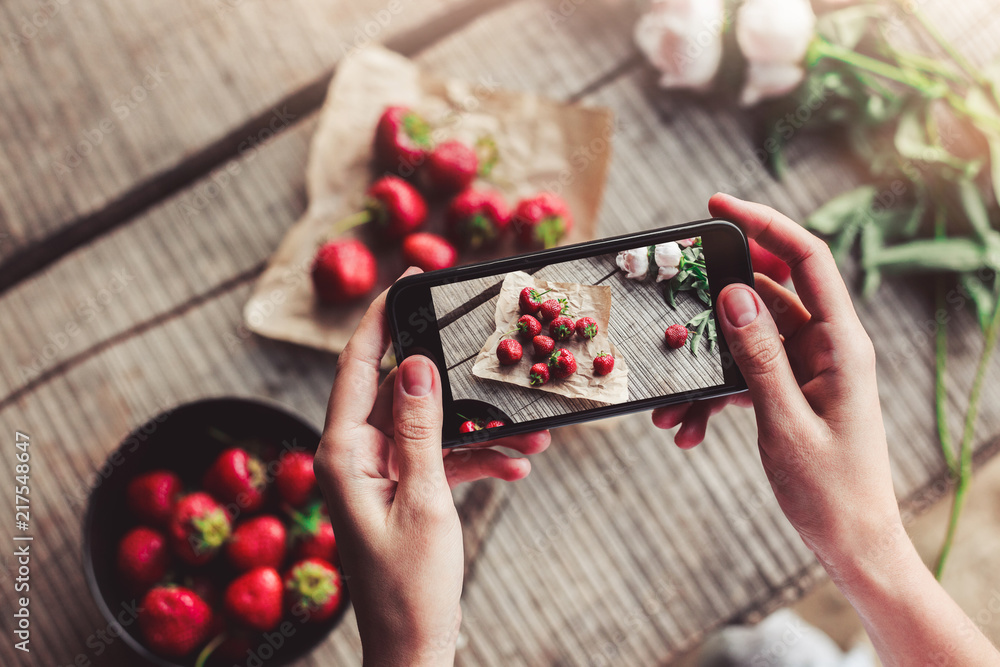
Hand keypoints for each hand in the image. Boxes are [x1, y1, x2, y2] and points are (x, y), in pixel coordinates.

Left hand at [314, 274, 550, 665]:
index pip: (356, 366)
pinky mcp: (401, 491)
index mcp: (344, 452)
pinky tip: (517, 466)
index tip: (409, 282)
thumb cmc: (411, 586)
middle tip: (499, 368)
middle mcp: (355, 455)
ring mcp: (379, 474)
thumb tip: (415, 363)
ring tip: (530, 438)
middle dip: (457, 387)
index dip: (381, 320)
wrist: (415, 648)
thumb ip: (420, 427)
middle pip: (403, 394)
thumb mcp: (424, 498)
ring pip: (430, 427)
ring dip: (479, 429)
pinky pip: (439, 458)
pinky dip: (475, 458)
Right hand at [653, 194, 900, 575]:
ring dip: (705, 365)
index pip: (806, 260)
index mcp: (840, 343)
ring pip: (747, 341)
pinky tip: (685, 428)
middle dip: (718, 293)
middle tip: (674, 283)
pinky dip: (712, 396)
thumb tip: (734, 295)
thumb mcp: (785, 421)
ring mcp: (806, 370)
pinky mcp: (790, 392)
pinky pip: (744, 376)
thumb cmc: (830, 489)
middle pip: (770, 293)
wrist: (852, 541)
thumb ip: (760, 356)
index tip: (718, 206)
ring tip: (670, 405)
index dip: (765, 224)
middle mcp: (825, 347)